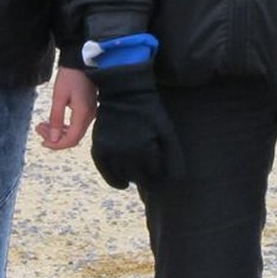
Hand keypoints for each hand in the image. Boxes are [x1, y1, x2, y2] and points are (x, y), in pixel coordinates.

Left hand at [38, 66, 93, 149]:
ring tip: (43, 124)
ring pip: (75, 132)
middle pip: (73, 138)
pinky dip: (65, 126)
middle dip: (55, 138)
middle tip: (38, 128)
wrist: (82, 61)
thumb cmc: (70, 76)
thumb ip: (56, 118)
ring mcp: (90, 113)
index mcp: (83, 114)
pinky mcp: (88, 109)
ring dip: (58, 132)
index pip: (71, 139)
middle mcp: (89, 116)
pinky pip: (77, 125)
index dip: (56, 145)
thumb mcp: (59, 96)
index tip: (42, 142)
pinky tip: (54, 121)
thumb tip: (53, 138)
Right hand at [90, 69, 178, 191]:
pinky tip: (122, 184)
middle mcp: (125, 152)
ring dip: (131, 179)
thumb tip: (177, 179)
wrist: (124, 93)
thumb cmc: (150, 112)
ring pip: (121, 175)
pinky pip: (104, 169)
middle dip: (146, 179)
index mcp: (144, 149)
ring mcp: (110, 149)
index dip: (159, 179)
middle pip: (137, 177)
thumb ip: (173, 155)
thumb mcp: (167, 131)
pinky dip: (112, 179)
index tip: (162, 179)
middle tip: (152, 179)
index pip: (153, 175)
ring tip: (139, 178)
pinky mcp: (99, 146)